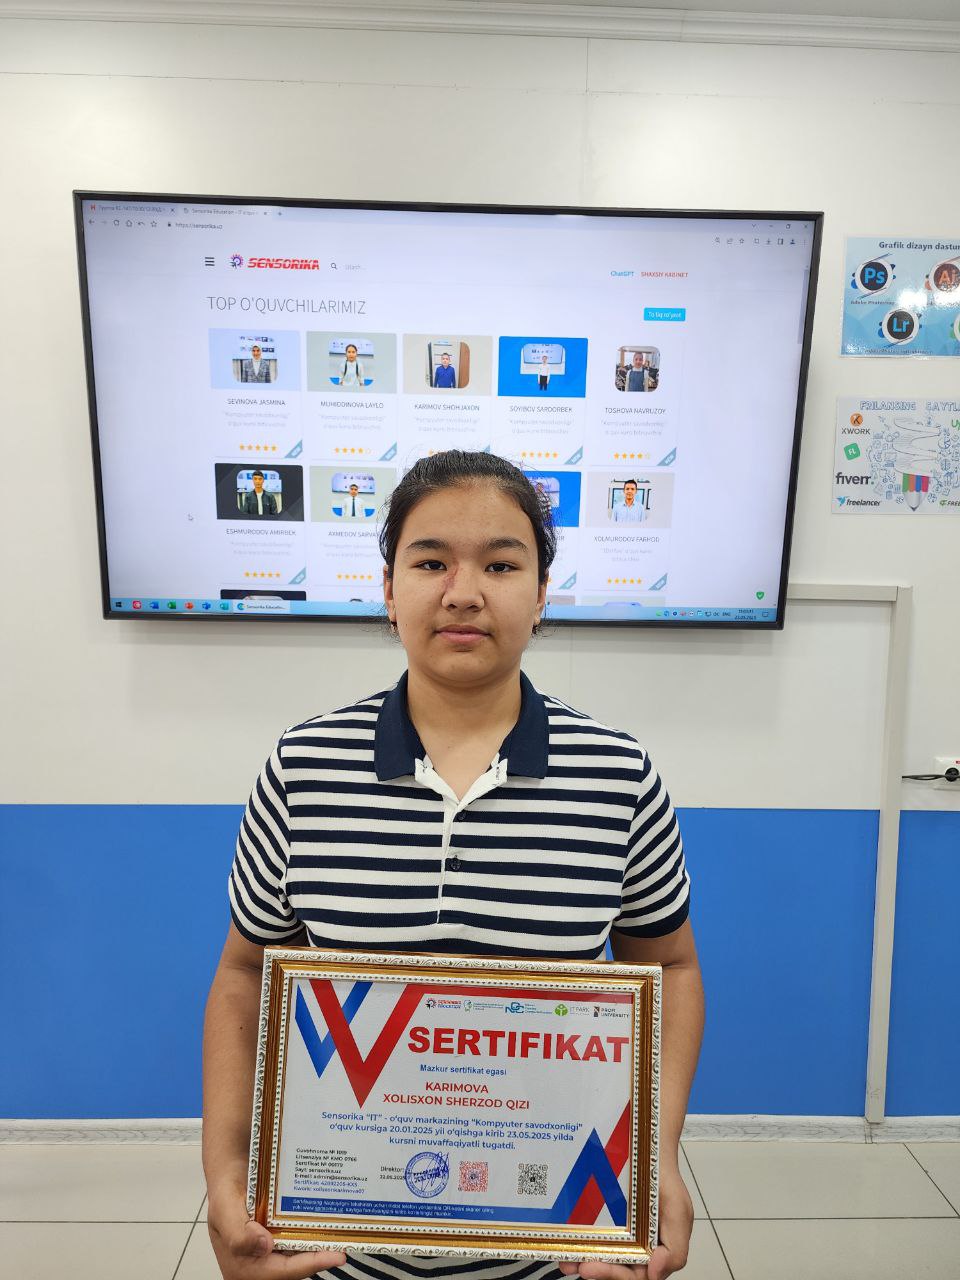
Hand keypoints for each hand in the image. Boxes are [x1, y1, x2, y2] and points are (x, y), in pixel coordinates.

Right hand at [208, 1190, 346, 1279]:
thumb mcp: (225, 1207)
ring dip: (314, 1251)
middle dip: (316, 1259)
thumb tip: (264, 1247)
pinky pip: (293, 1248)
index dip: (309, 1265)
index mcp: (240, 1266)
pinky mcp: (272, 1247)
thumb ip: (239, 1232)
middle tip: (342, 1246)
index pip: (280, 1272)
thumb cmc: (225, 1191)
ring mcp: (263, 1258)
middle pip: (291, 1270)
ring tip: (338, 1239)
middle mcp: (253, 1267)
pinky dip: (307, 1241)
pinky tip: (322, 1230)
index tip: (335, 1256)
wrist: (229, 1174)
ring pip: (295, 1261)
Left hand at [557, 1164, 692, 1279]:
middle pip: (615, 1268)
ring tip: (567, 1262)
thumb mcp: (679, 1212)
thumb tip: (656, 1273)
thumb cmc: (665, 1181)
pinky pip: (587, 1234)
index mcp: (653, 1252)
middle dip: (597, 1270)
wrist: (646, 1148)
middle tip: (581, 1267)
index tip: (595, 1268)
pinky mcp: (600, 1220)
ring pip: (598, 1255)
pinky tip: (563, 1243)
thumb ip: (676, 1247)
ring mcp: (615, 1234)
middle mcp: (633, 1247)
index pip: (635, 1276)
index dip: (615, 1275)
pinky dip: (575, 1242)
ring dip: (581, 1261)